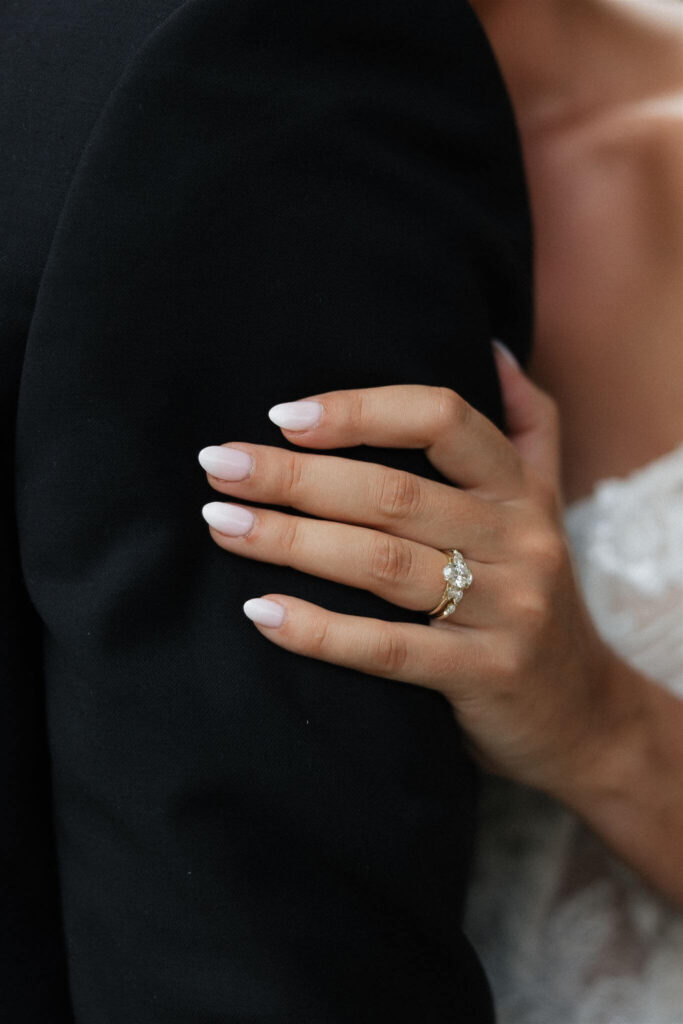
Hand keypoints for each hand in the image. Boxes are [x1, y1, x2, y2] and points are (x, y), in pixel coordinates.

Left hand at [197, 342, 615, 798]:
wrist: (587, 714)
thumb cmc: (536, 596)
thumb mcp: (548, 503)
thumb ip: (528, 424)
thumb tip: (492, 348)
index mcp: (522, 489)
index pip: (442, 418)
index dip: (359, 410)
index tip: (281, 416)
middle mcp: (520, 540)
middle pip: (393, 492)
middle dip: (295, 476)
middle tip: (218, 466)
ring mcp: (507, 609)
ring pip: (381, 563)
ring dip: (290, 541)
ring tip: (222, 524)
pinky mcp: (484, 675)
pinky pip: (387, 648)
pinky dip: (318, 630)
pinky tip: (259, 612)